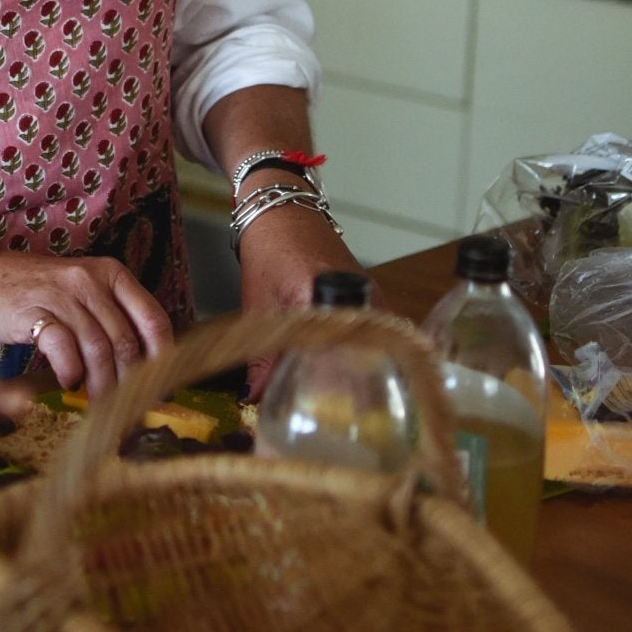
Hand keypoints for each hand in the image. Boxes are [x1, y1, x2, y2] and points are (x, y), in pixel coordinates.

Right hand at [0, 247, 173, 399]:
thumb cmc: (34, 292)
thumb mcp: (80, 294)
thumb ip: (110, 319)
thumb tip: (140, 367)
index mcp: (111, 274)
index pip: (153, 318)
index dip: (162, 356)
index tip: (161, 385)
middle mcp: (91, 281)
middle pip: (126, 340)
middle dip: (130, 381)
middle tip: (127, 405)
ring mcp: (62, 294)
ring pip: (98, 349)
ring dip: (101, 384)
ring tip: (99, 403)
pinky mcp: (34, 311)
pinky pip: (64, 347)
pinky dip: (71, 371)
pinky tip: (69, 382)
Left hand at [235, 202, 378, 399]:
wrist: (284, 211)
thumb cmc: (269, 251)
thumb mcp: (258, 306)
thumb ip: (260, 357)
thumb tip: (253, 400)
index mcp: (320, 297)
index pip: (338, 359)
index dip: (337, 393)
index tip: (329, 418)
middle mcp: (355, 296)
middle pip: (368, 360)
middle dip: (359, 393)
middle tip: (344, 420)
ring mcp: (371, 296)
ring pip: (378, 348)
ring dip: (365, 374)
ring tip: (350, 405)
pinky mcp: (374, 296)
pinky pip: (377, 334)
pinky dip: (367, 355)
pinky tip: (354, 374)